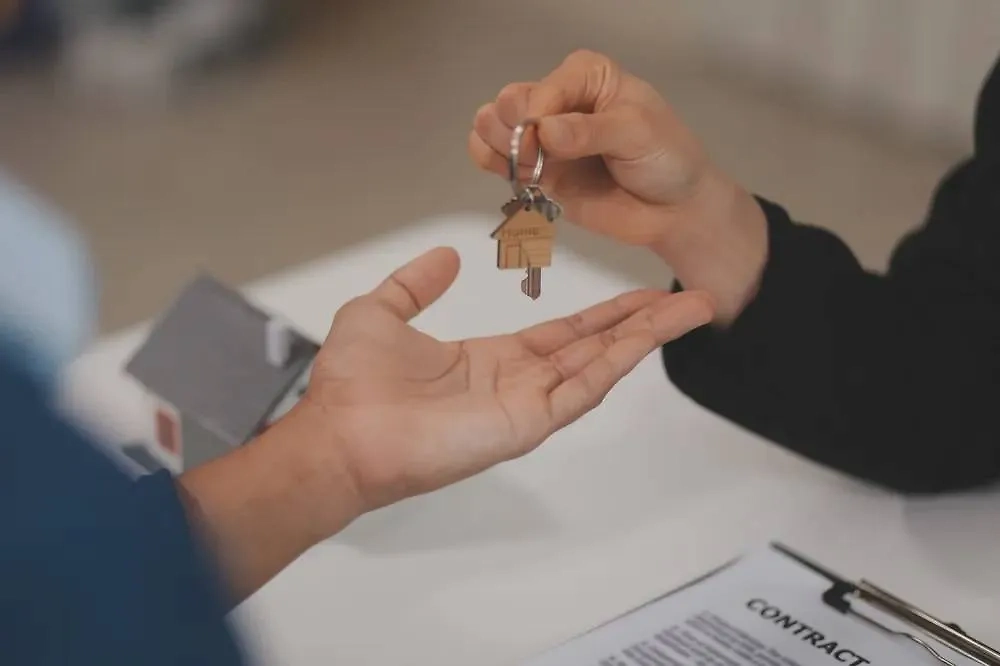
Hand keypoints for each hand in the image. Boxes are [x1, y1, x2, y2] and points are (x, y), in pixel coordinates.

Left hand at [302, 246, 712, 513]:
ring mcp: (525, 406)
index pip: (562, 334)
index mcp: (490, 361)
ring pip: (599, 365)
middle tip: (685, 298)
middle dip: (642, 323)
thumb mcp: (382, 311)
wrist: (338, 432)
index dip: (603, 313)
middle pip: (594, 347)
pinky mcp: (524, 425)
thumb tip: (447, 256)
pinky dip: (616, 363)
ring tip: (687, 310)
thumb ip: (417, 284)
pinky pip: (580, 391)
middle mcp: (516, 384)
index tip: (638, 294)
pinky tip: (646, 338)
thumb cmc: (352, 385)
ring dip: (644, 338)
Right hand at [468, 50, 767, 323]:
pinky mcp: (537, 171)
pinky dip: (495, 165)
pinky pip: (494, 159)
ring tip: (530, 168)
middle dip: (513, 131)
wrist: (673, 210)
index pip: (543, 88)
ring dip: (499, 147)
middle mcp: (560, 101)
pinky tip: (520, 177)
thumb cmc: (666, 158)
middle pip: (508, 102)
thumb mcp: (638, 134)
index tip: (549, 142)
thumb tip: (545, 132)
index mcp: (587, 76)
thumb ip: (591, 132)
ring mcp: (544, 138)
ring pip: (492, 127)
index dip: (538, 115)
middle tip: (537, 157)